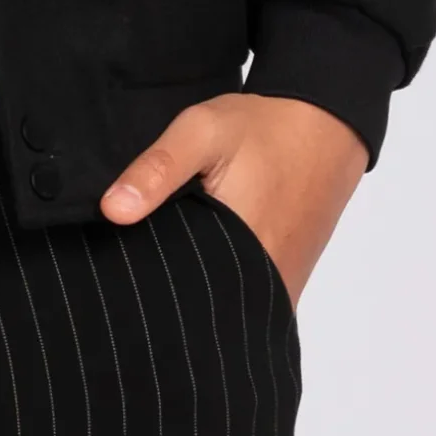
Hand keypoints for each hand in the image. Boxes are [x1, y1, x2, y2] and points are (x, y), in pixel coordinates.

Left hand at [98, 92, 367, 309]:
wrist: (325, 125)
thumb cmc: (262, 128)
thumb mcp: (201, 130)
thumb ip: (158, 169)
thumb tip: (111, 211)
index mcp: (239, 250)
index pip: (179, 295)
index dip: (147, 290)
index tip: (121, 277)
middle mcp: (266, 282)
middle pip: (205, 310)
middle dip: (171, 297)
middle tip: (141, 273)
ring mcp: (282, 287)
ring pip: (230, 310)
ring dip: (200, 296)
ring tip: (169, 271)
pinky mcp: (289, 281)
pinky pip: (251, 302)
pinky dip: (226, 291)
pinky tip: (202, 267)